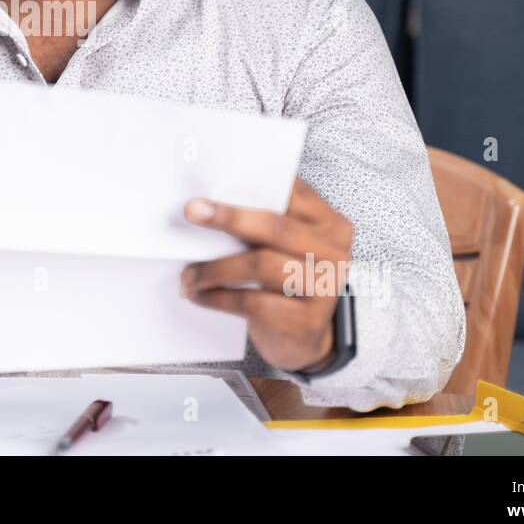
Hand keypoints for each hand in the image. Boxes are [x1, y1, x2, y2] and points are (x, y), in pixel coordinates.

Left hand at [179, 178, 353, 373]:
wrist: (304, 341)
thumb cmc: (286, 285)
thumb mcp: (285, 249)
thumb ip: (266, 223)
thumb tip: (214, 200)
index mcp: (330, 225)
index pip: (292, 194)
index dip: (254, 184)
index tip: (216, 182)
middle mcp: (334, 253)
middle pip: (275, 227)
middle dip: (228, 217)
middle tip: (192, 211)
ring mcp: (325, 288)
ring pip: (260, 265)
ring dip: (214, 268)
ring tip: (189, 273)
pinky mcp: (307, 321)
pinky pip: (252, 302)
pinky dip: (218, 297)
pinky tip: (200, 295)